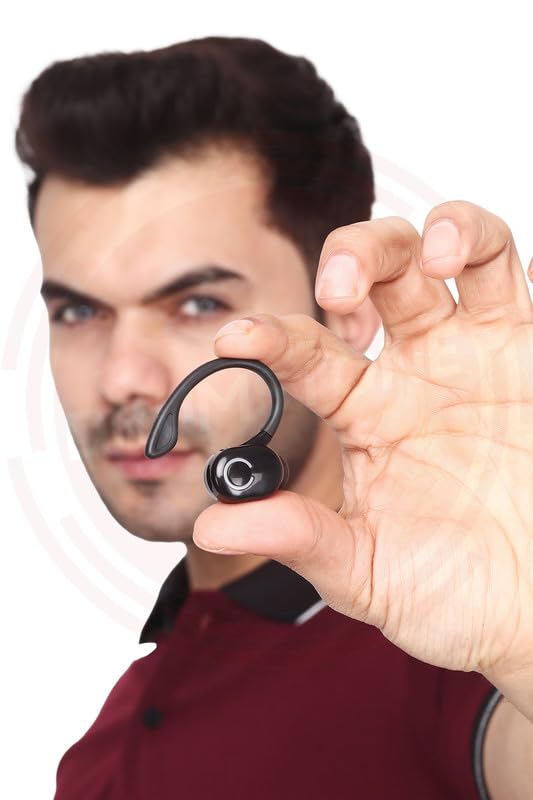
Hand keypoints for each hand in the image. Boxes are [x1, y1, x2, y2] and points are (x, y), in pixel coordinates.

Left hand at [193, 201, 532, 687]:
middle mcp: (410, 373)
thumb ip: (298, 538)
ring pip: (431, 256)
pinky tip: (454, 257)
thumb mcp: (363, 572)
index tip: (234, 339)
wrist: (532, 611)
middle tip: (336, 288)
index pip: (306, 355)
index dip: (269, 339)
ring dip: (408, 240)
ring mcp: (466, 355)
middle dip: (348, 261)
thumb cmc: (453, 593)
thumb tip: (212, 525)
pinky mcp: (521, 349)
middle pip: (369, 278)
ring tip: (410, 261)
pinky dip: (476, 240)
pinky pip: (500, 272)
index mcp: (364, 414)